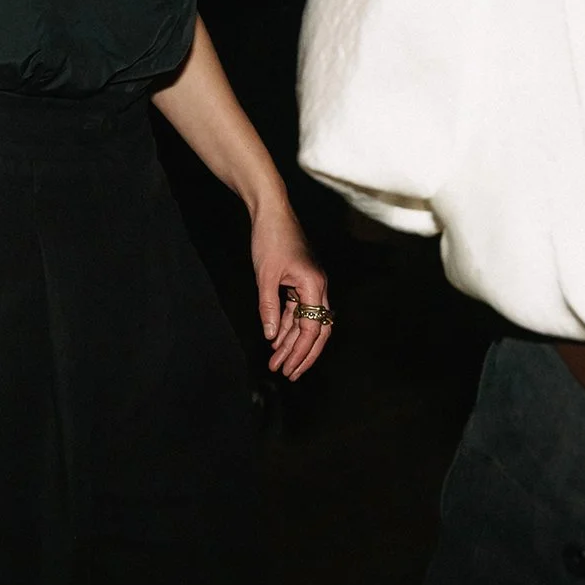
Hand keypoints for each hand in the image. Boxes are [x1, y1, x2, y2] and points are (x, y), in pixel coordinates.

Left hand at [251, 203, 330, 381]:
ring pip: (307, 322)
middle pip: (318, 330)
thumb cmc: (270, 238)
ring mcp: (311, 284)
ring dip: (292, 342)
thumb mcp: (265, 275)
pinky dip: (288, 326)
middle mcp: (318, 286)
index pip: (312, 328)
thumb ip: (269, 307)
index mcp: (314, 285)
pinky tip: (276, 339)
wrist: (271, 211)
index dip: (300, 352)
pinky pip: (298, 310)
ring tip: (276, 361)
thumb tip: (272, 335)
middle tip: (288, 374)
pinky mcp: (301, 281)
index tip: (287, 368)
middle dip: (303, 354)